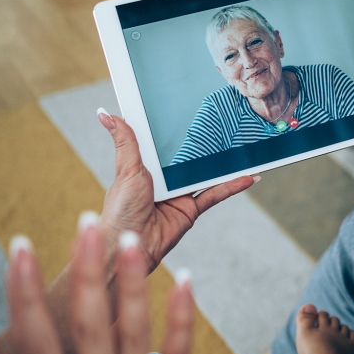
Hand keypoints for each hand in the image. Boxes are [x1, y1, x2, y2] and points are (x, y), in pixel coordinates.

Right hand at [0, 221, 193, 353]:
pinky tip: (185, 278)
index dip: (24, 294)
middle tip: (87, 221)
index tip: (22, 245)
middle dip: (86, 272)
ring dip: (132, 283)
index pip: (36, 339)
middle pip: (90, 323)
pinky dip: (182, 317)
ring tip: (130, 237)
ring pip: (135, 331)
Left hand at [97, 112, 256, 272]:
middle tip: (229, 125)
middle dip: (209, 145)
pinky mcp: (192, 209)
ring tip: (246, 150)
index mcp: (147, 166)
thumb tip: (105, 113)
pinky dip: (232, 186)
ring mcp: (180, 194)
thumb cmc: (121, 208)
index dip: (178, 129)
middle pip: (191, 158)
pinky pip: (215, 194)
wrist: (131, 243)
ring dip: (226, 165)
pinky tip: (248, 177)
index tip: (193, 110)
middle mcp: (166, 179)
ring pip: (207, 174)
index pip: (166, 143)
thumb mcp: (127, 168)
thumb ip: (126, 141)